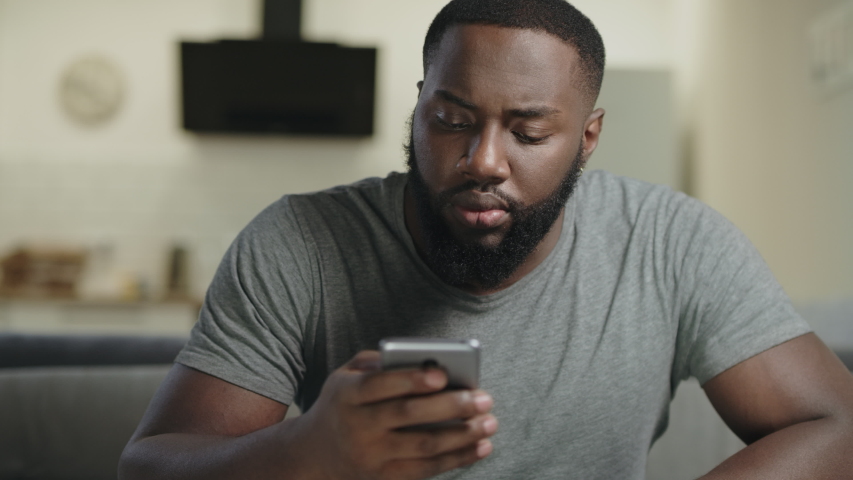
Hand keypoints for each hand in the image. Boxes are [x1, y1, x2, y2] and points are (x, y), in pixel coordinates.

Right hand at [294, 350, 496, 479]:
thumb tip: (424, 359)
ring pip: (424, 446)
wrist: (315, 454)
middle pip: (408, 415)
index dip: (410, 380)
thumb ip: (376, 362)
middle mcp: (357, 427)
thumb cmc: (343, 403)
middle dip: (450, 406)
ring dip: (462, 435)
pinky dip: (457, 459)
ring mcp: (371, 456)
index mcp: (347, 395)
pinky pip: (427, 470)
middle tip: (483, 398)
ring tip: (490, 422)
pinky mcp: (384, 478)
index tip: (442, 374)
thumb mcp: (345, 375)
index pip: (379, 385)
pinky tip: (480, 447)